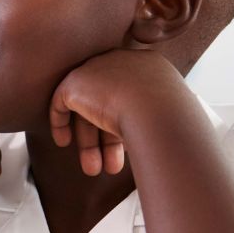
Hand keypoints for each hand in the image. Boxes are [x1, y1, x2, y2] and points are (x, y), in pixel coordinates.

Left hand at [48, 48, 189, 175]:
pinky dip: (61, 123)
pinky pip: (61, 101)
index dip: (126, 123)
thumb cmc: (173, 118)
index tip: (127, 147)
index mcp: (149, 66)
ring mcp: (97, 70)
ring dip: (90, 143)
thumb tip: (158, 137)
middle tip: (111, 167)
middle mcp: (121, 63)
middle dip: (108, 139)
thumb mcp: (172, 114)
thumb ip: (158, 117)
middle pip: (108, 103)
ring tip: (94, 169)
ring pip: (88, 108)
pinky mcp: (75, 82)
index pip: (131, 95)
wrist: (156, 108)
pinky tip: (65, 143)